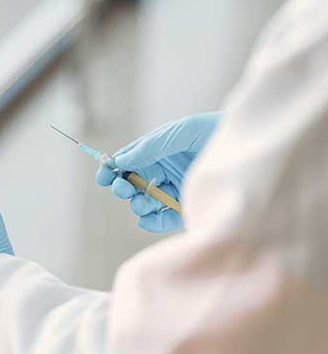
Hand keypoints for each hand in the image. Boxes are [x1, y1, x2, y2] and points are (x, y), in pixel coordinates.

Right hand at [97, 112, 220, 231]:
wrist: (250, 150)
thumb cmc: (215, 132)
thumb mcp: (181, 132)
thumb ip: (151, 146)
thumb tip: (121, 160)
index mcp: (157, 152)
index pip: (128, 162)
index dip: (112, 168)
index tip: (103, 175)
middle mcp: (163, 172)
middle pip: (132, 184)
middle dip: (123, 187)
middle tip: (123, 188)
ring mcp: (173, 192)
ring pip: (144, 203)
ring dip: (138, 204)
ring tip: (142, 202)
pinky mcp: (186, 210)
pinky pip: (161, 220)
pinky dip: (151, 222)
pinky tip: (147, 218)